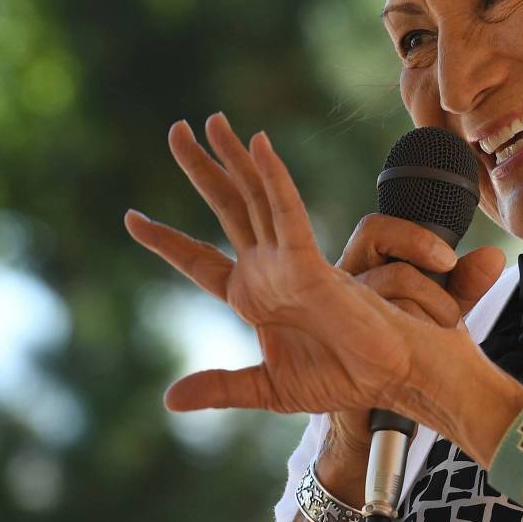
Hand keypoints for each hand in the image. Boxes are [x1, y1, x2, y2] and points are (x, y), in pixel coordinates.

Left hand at [124, 113, 500, 420]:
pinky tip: (257, 147)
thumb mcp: (267, 388)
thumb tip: (168, 400)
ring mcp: (289, 261)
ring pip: (255, 197)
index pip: (199, 260)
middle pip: (227, 208)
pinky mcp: (311, 261)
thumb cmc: (342, 379)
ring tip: (211, 121)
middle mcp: (269, 270)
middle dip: (201, 168)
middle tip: (176, 129)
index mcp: (253, 297)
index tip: (132, 219)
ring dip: (233, 158)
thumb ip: (221, 388)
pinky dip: (273, 180)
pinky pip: (287, 213)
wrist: (390, 378)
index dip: (167, 241)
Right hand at [328, 214, 505, 456]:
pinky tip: (419, 356)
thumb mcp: (441, 315)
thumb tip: (493, 257)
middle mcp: (343, 283)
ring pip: (377, 285)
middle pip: (372, 245)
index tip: (447, 261)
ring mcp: (331, 313)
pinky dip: (405, 339)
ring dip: (421, 313)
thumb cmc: (404, 355)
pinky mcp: (332, 346)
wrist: (380, 415)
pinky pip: (369, 330)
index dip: (413, 237)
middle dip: (423, 280)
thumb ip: (465, 285)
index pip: (377, 229)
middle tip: (449, 312)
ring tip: (439, 338)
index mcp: (366, 267)